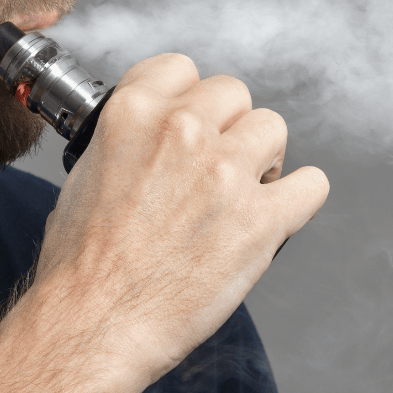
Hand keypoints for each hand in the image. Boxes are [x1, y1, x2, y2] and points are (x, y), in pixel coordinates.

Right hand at [32, 53, 328, 390]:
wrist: (92, 324)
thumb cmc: (80, 265)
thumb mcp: (84, 173)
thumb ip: (127, 140)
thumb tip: (154, 140)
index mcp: (132, 113)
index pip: (182, 68)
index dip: (188, 100)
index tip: (189, 127)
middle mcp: (181, 130)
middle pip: (234, 94)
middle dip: (228, 128)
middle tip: (215, 169)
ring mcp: (225, 172)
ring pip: (273, 128)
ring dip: (262, 159)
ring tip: (242, 196)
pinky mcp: (261, 219)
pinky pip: (312, 184)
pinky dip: (298, 199)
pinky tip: (276, 217)